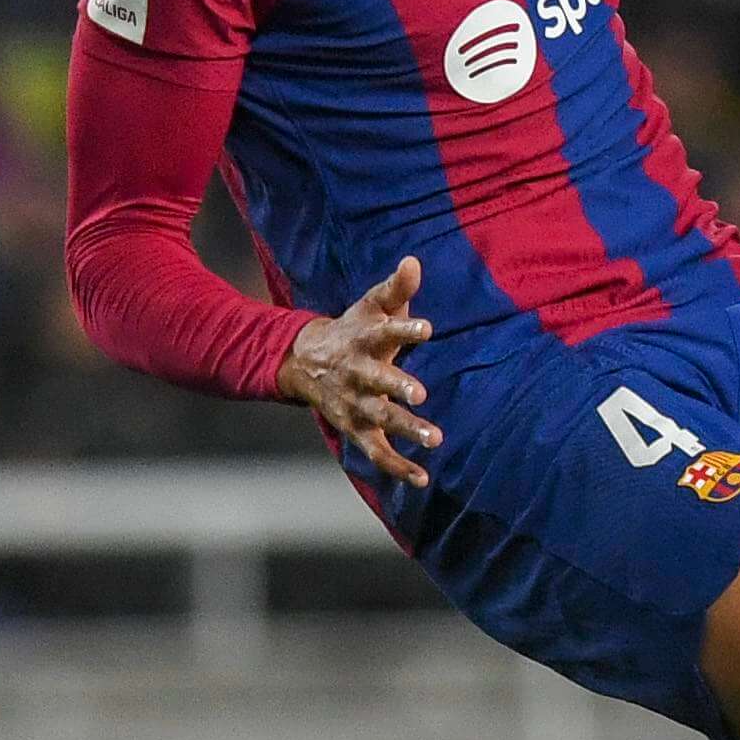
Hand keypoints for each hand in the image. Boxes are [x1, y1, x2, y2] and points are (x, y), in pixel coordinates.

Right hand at [278, 253, 439, 486]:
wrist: (304, 360)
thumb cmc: (352, 331)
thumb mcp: (371, 306)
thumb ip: (396, 288)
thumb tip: (414, 261)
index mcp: (363, 340)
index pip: (385, 332)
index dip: (405, 329)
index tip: (427, 328)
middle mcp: (357, 374)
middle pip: (377, 380)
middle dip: (397, 387)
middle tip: (421, 395)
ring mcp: (355, 403)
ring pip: (379, 418)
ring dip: (405, 429)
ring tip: (435, 439)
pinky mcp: (356, 428)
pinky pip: (377, 452)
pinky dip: (397, 467)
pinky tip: (423, 478)